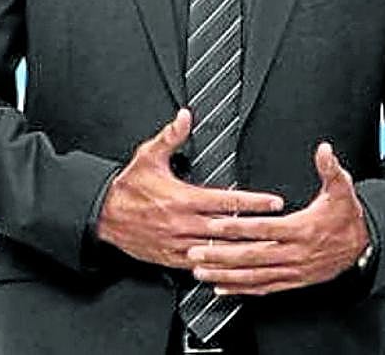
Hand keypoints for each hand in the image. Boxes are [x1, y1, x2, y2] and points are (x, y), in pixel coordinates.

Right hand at [97, 109, 284, 268]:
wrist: (104, 214)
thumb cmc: (128, 186)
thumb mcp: (149, 154)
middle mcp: (183, 223)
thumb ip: (171, 135)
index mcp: (183, 198)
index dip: (254, 202)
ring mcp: (177, 244)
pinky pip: (199, 266)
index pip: (227, 201)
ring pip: (217, 251)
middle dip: (256, 229)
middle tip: (281, 230)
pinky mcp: (170, 258)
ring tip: (265, 251)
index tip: (274, 202)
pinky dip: (217, 266)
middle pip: (228, 229)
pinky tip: (233, 267)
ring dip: (241, 251)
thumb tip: (185, 116)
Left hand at [186, 142, 369, 294]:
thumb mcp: (343, 188)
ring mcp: (293, 270)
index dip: (238, 226)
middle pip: (252, 255)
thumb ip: (330, 168)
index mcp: (302, 228)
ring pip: (254, 275)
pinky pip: (264, 287)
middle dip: (220, 254)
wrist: (364, 246)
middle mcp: (295, 252)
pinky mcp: (293, 281)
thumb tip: (324, 150)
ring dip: (225, 274)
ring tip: (201, 271)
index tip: (216, 224)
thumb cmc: (348, 216)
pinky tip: (224, 287)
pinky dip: (242, 289)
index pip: (264, 228)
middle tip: (196, 252)